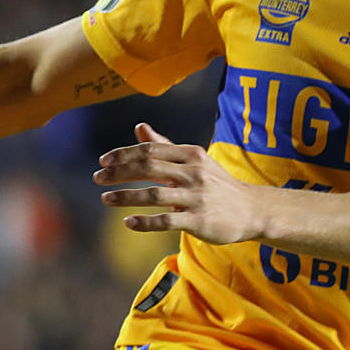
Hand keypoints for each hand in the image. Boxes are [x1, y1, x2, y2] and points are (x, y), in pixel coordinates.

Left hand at [94, 123, 266, 242]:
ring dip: (126, 196)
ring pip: (154, 194)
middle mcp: (194, 172)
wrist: (252, 210)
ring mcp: (197, 197)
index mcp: (191, 154)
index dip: (124, 155)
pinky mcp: (199, 220)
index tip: (103, 162)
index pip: (150, 150)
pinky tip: (128, 223)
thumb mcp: (194, 161)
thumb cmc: (216, 184)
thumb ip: (164, 146)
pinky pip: (167, 220)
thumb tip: (139, 127)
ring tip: (106, 198)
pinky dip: (145, 222)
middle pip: (148, 168)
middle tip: (97, 179)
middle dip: (119, 173)